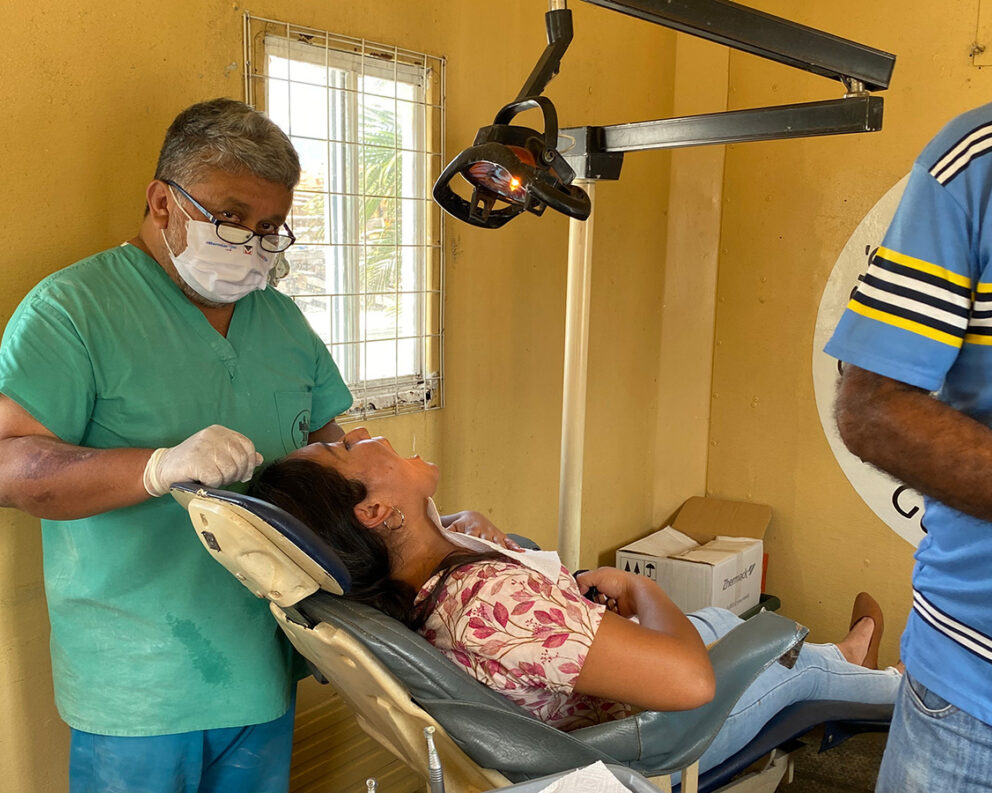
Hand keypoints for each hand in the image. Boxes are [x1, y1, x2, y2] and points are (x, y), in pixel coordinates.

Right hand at [143, 424, 262, 496]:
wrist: (163, 468)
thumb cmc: (193, 464)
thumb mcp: (217, 455)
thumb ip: (237, 455)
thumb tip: (259, 459)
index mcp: (220, 432)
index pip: (247, 445)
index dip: (250, 463)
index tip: (244, 474)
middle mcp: (213, 435)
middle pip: (241, 459)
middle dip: (236, 474)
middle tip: (224, 479)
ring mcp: (204, 446)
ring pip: (230, 469)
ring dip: (223, 480)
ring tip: (212, 479)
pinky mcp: (196, 460)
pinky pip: (216, 478)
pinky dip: (212, 484)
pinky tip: (203, 480)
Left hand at [444, 510, 522, 550]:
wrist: (471, 516)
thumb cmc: (460, 525)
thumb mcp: (453, 526)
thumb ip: (448, 531)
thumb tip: (443, 534)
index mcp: (472, 528)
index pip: (474, 537)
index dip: (476, 544)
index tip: (478, 552)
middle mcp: (484, 530)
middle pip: (489, 540)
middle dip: (492, 548)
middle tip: (497, 556)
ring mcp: (493, 532)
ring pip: (499, 541)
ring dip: (505, 549)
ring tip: (511, 556)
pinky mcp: (499, 534)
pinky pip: (508, 540)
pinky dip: (514, 545)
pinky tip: (520, 552)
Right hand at [574, 567, 650, 617]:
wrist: (635, 595)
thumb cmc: (622, 582)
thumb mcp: (597, 575)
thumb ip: (582, 579)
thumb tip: (575, 588)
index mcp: (600, 581)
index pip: (584, 588)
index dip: (581, 592)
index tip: (579, 596)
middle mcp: (604, 592)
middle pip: (589, 601)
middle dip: (589, 602)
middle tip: (590, 602)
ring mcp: (609, 605)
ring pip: (595, 611)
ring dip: (597, 609)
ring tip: (601, 605)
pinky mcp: (614, 615)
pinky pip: (604, 619)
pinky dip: (604, 616)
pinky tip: (607, 611)